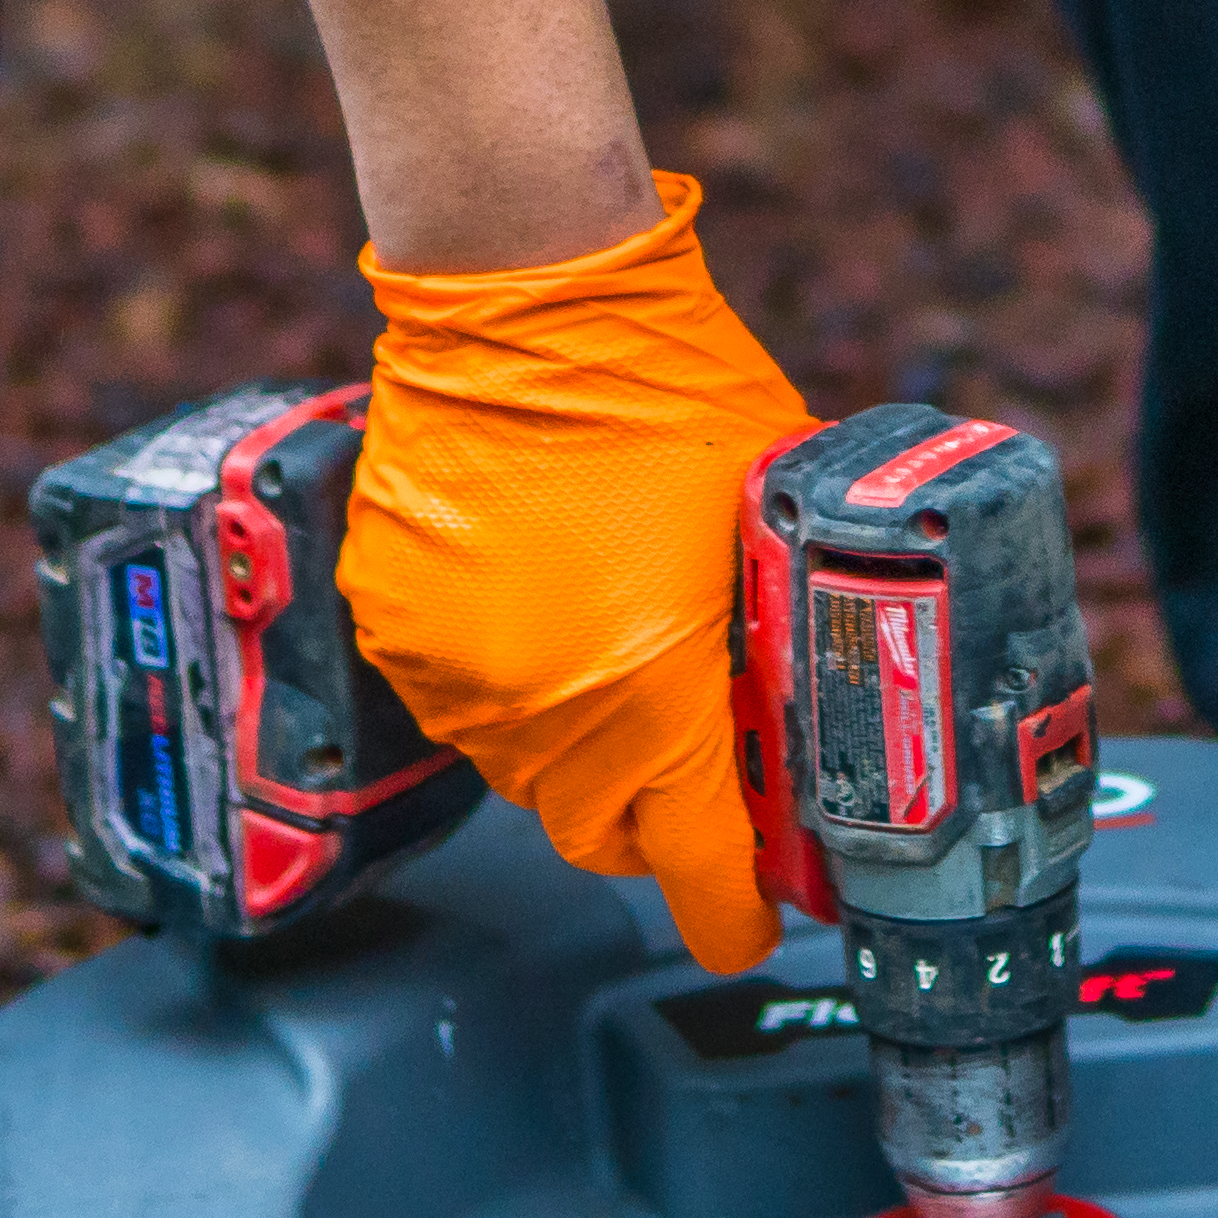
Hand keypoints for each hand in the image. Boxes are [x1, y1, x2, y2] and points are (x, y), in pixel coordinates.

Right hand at [341, 170, 813, 969]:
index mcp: (650, 695)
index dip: (736, 910)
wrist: (526, 298)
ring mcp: (456, 673)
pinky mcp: (394, 626)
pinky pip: (461, 698)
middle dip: (660, 822)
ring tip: (621, 664)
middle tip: (703, 772)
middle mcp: (542, 710)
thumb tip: (823, 685)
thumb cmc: (669, 390)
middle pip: (606, 834)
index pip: (697, 866)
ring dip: (581, 747)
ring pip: (528, 771)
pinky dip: (508, 679)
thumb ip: (782, 625)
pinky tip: (544, 609)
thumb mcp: (771, 521)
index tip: (758, 919)